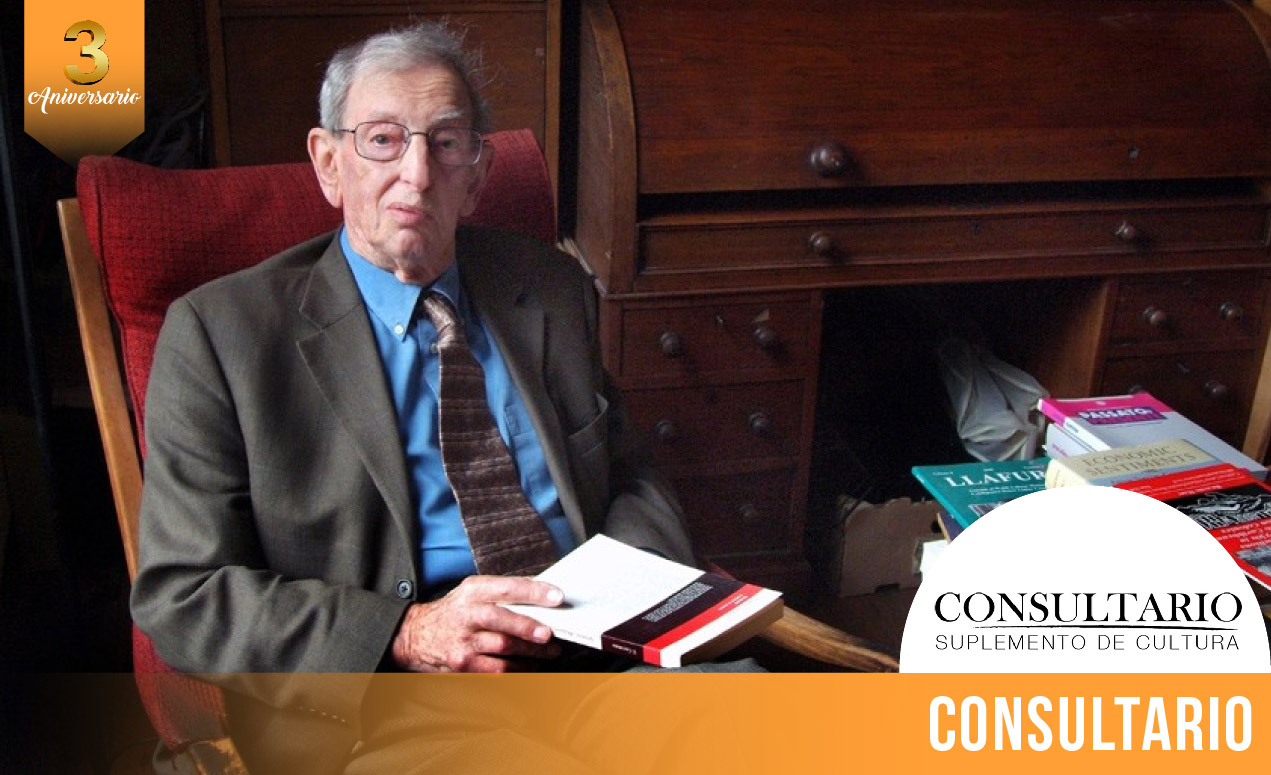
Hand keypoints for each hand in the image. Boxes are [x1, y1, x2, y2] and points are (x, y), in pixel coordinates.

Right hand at [390, 575, 564, 671]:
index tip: (556, 596)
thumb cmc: (453, 612)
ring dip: (532, 652)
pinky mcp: (463, 665)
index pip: (505, 588)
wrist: (415, 636)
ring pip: (503, 648)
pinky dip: (518, 669)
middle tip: (550, 634)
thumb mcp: (471, 592)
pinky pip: (497, 669)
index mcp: (472, 591)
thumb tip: (541, 594)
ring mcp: (463, 642)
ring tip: (549, 651)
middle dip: (529, 628)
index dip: (533, 592)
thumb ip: (501, 592)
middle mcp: (466, 614)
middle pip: (502, 620)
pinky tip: (530, 666)